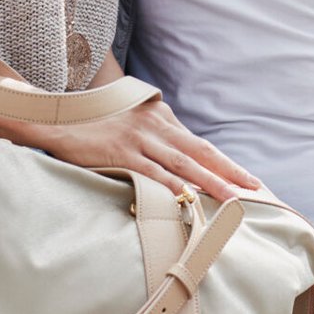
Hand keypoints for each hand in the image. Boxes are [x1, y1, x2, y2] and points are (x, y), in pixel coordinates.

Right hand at [30, 95, 262, 206]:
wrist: (59, 119)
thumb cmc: (95, 124)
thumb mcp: (132, 120)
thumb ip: (155, 135)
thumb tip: (177, 162)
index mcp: (160, 115)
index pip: (199, 143)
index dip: (224, 162)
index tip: (245, 178)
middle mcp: (155, 124)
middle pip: (200, 151)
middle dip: (230, 171)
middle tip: (254, 188)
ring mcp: (139, 139)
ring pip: (184, 164)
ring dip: (212, 182)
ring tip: (234, 198)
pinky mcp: (122, 153)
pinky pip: (154, 174)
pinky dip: (175, 187)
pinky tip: (192, 199)